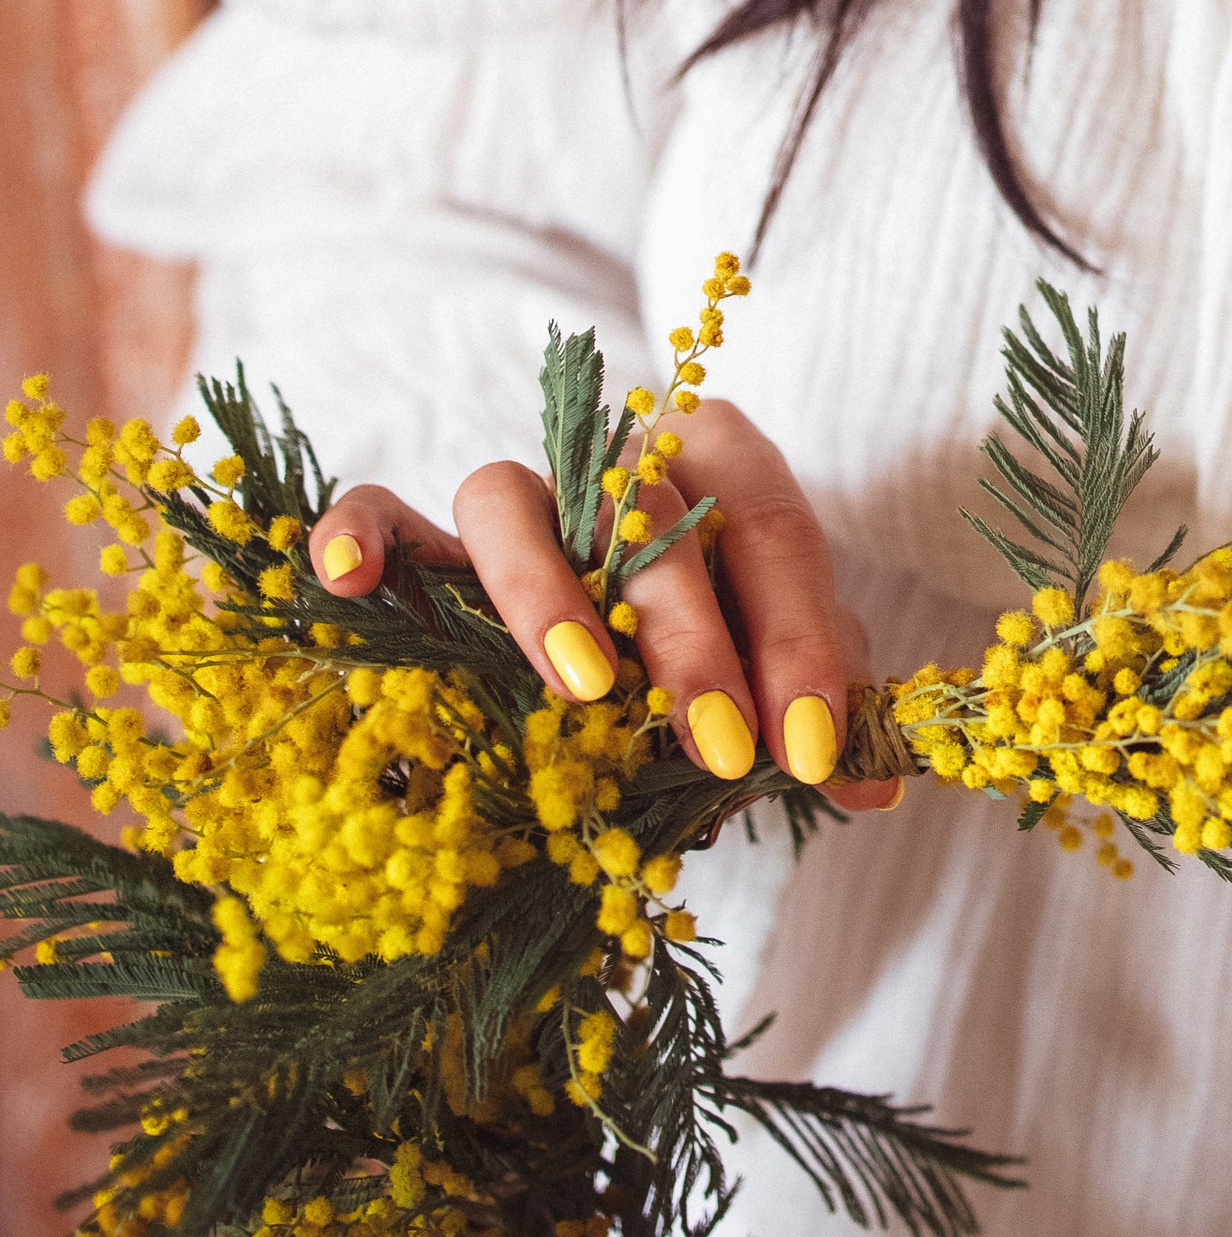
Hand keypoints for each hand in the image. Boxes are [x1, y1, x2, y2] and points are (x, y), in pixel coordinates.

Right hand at [309, 400, 897, 813]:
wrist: (603, 639)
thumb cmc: (704, 651)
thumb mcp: (771, 667)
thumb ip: (816, 700)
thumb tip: (874, 777)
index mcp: (716, 465)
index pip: (769, 524)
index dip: (802, 634)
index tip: (814, 746)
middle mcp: (611, 459)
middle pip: (648, 511)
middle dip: (696, 633)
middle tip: (725, 747)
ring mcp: (512, 495)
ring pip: (510, 496)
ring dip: (547, 591)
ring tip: (585, 689)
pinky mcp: (416, 537)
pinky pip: (375, 508)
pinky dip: (359, 532)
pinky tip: (351, 583)